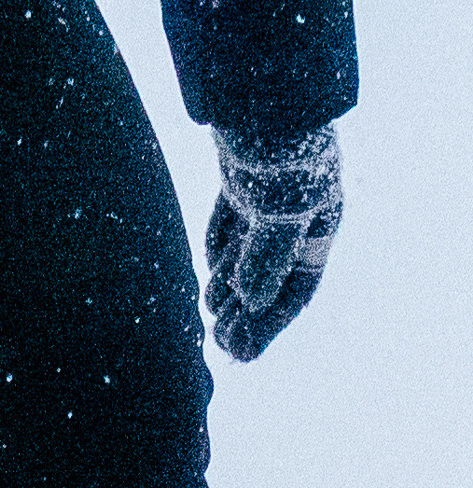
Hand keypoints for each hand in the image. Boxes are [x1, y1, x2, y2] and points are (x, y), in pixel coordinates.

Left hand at [205, 124, 342, 362]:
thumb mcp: (279, 213)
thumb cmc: (280, 156)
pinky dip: (217, 252)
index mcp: (317, 227)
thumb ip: (267, 259)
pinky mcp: (241, 186)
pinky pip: (228, 231)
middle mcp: (295, 219)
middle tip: (218, 341)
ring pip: (244, 258)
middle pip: (268, 280)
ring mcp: (266, 202)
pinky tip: (208, 270)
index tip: (242, 355)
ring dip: (226, 287)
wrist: (259, 96)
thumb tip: (251, 306)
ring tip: (209, 307)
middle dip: (243, 313)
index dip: (269, 326)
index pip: (296, 290)